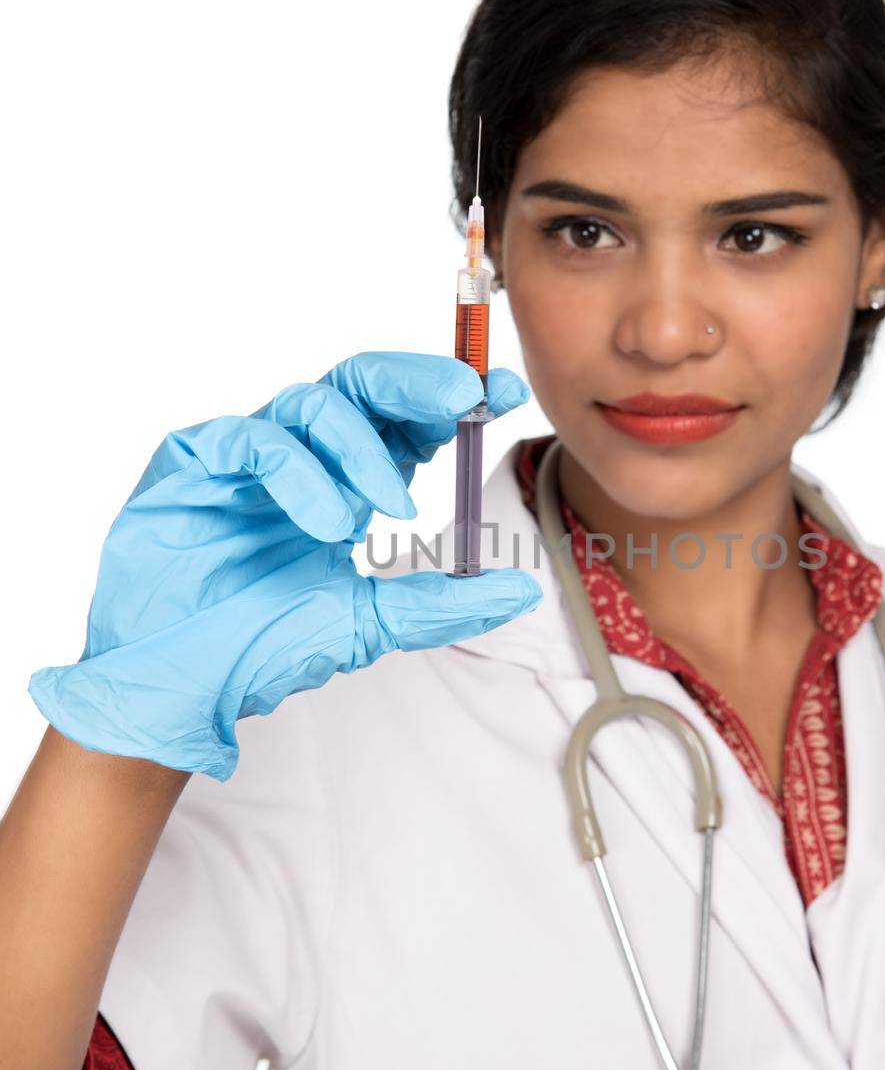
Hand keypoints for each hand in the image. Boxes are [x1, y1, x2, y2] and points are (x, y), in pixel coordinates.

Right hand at [29, 352, 540, 779]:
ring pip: (313, 402)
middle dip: (419, 382)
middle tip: (464, 397)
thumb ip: (442, 605)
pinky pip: (254, 440)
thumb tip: (520, 592)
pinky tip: (329, 524)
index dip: (454, 399)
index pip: (404, 419)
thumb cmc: (258, 646)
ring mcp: (244, 454)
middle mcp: (298, 455)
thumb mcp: (370, 625)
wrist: (179, 687)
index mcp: (342, 481)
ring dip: (362, 451)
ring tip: (389, 510)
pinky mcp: (193, 461)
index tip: (508, 393)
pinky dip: (302, 475)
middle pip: (363, 384)